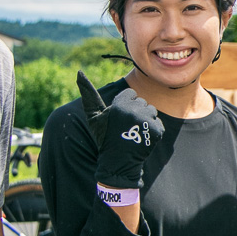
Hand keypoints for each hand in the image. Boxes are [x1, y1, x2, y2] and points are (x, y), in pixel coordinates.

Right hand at [77, 71, 163, 189]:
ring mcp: (147, 120)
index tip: (119, 118)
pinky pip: (158, 123)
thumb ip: (88, 94)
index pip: (130, 94)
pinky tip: (142, 138)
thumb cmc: (104, 138)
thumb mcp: (94, 116)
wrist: (117, 163)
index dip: (125, 105)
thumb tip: (79, 72)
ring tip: (134, 132)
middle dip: (135, 112)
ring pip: (151, 111)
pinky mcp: (157, 130)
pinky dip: (152, 130)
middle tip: (126, 127)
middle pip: (142, 102)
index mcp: (120, 104)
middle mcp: (135, 110)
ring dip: (145, 120)